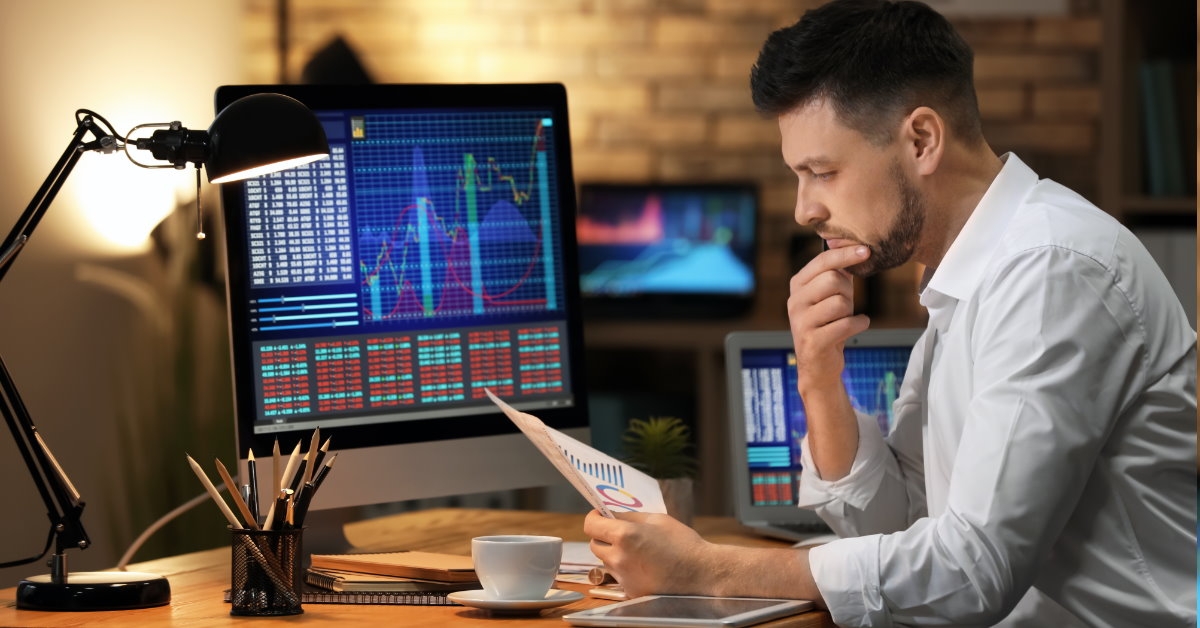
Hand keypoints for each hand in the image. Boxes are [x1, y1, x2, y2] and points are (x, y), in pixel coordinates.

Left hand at [584, 510, 710, 598]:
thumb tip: (611, 514)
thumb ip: (630, 517)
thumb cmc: (683, 543)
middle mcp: (619, 557)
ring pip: (606, 561)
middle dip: (603, 537)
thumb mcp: (657, 519)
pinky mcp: (630, 591)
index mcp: (625, 535)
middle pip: (594, 545)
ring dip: (614, 554)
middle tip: (618, 533)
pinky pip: (619, 576)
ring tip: (638, 551)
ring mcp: (623, 577)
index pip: (591, 525)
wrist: (701, 573)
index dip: (594, 518)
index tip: (599, 516)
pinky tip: (645, 566)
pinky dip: (626, 570)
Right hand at [788, 245, 870, 391]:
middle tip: (845, 305)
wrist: (819, 365)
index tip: (866, 251)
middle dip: (848, 291)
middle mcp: (795, 301)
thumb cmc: (829, 324)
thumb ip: (838, 272)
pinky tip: (853, 329)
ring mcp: (800, 322)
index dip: (846, 254)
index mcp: (798, 285)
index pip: (822, 261)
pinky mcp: (812, 341)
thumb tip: (855, 245)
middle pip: (832, 279)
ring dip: (850, 311)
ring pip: (840, 302)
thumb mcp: (830, 295)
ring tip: (843, 320)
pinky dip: (858, 325)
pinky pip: (846, 324)